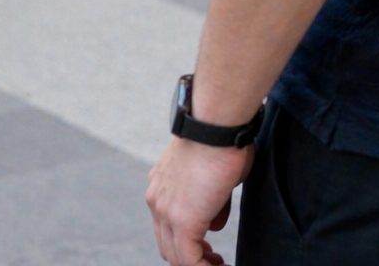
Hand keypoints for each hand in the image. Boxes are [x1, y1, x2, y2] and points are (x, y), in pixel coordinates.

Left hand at [146, 138, 253, 265]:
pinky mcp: (183, 221)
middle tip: (215, 261)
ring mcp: (165, 210)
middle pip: (167, 244)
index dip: (187, 243)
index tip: (208, 249)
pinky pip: (188, 260)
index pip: (166, 227)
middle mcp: (156, 200)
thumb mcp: (214, 176)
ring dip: (199, 265)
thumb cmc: (222, 141)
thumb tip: (212, 223)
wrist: (215, 125)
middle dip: (192, 258)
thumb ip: (211, 202)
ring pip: (176, 256)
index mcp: (160, 186)